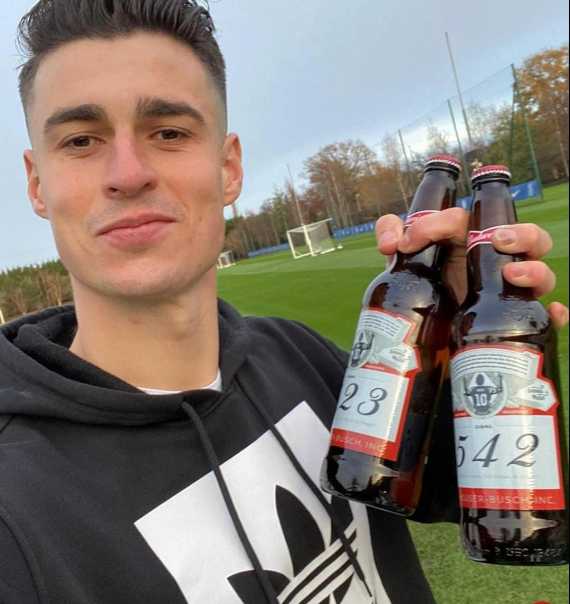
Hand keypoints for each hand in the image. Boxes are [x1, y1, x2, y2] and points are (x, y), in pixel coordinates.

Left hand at [375, 208, 568, 328]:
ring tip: (510, 275)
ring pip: (542, 272)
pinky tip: (552, 311)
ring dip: (535, 269)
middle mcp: (492, 261)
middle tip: (496, 240)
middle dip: (521, 233)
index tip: (408, 242)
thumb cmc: (419, 283)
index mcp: (464, 240)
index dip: (435, 223)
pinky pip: (546, 314)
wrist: (421, 328)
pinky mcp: (509, 318)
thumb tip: (392, 243)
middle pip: (528, 236)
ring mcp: (505, 289)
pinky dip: (555, 311)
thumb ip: (390, 233)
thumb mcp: (401, 257)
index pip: (462, 220)